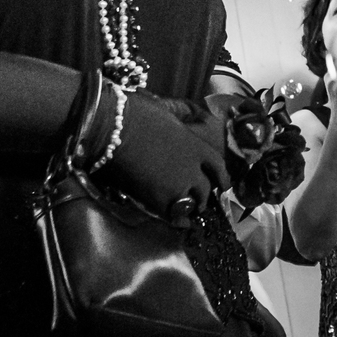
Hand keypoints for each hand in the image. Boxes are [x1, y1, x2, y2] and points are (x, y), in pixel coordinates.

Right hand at [93, 92, 227, 224]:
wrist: (114, 129)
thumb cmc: (135, 114)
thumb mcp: (167, 116)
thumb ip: (178, 129)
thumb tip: (177, 128)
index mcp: (196, 145)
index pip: (218, 166)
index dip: (222, 178)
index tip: (223, 185)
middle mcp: (193, 168)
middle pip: (205, 189)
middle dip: (203, 196)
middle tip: (199, 200)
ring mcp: (178, 185)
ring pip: (192, 204)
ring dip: (190, 207)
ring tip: (185, 210)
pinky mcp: (159, 199)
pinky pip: (174, 216)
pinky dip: (176, 220)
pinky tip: (176, 221)